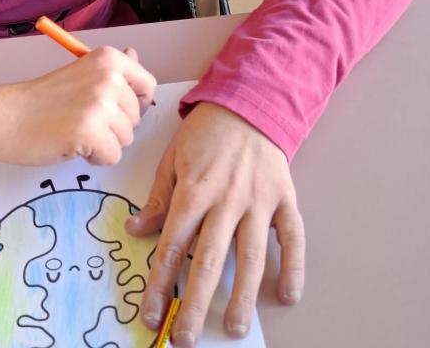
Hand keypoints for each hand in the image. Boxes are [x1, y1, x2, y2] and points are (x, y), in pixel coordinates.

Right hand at [0, 46, 156, 165]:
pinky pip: (112, 157)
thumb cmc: (40, 100)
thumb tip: (135, 54)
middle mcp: (109, 77)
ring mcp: (100, 104)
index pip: (147, 86)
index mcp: (108, 59)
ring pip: (126, 139)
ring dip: (104, 143)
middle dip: (114, 126)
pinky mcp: (90, 131)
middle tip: (80, 120)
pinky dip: (94, 158)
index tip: (111, 109)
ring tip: (74, 131)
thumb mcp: (81, 74)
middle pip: (136, 117)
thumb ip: (112, 70)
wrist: (4, 117)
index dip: (134, 104)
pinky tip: (72, 144)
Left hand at [125, 103, 304, 345]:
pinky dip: (293, 266)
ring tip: (235, 328)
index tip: (151, 314)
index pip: (172, 247)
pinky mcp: (284, 198)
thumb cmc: (204, 135)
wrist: (247, 104)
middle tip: (187, 338)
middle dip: (195, 303)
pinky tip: (287, 294)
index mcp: (193, 193)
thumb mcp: (170, 161)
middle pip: (208, 260)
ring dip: (242, 296)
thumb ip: (157, 200)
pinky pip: (292, 237)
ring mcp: (258, 202)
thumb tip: (135, 232)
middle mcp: (225, 201)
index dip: (159, 284)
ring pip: (250, 256)